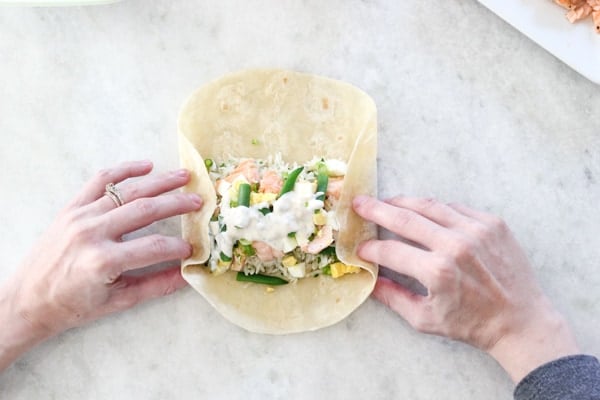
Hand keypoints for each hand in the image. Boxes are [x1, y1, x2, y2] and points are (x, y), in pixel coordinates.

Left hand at [0, 160, 201, 370]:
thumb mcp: (117, 302)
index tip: (192, 248)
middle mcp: (92, 233)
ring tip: (183, 177)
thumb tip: (188, 275)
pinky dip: (124, 170)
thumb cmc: (71, 306)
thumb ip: (155, 286)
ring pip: (127, 191)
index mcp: (103, 261)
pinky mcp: (71, 208)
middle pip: (145, 210)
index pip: (154, 247)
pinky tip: (146, 166)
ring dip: (159, 182)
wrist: (26, 300)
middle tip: (199, 201)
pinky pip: (100, 181)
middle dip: (176, 204)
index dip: (178, 247)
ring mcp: (80, 216)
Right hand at [353, 195, 578, 382]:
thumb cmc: (473, 324)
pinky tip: (424, 212)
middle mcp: (455, 245)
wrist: (522, 320)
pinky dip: (435, 209)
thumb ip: (394, 298)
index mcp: (437, 271)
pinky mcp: (492, 223)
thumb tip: (369, 281)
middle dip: (377, 210)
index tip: (359, 247)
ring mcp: (476, 230)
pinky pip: (455, 208)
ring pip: (430, 205)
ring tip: (387, 202)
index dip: (370, 248)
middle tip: (359, 203)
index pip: (391, 251)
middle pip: (405, 218)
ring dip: (403, 202)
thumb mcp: (426, 320)